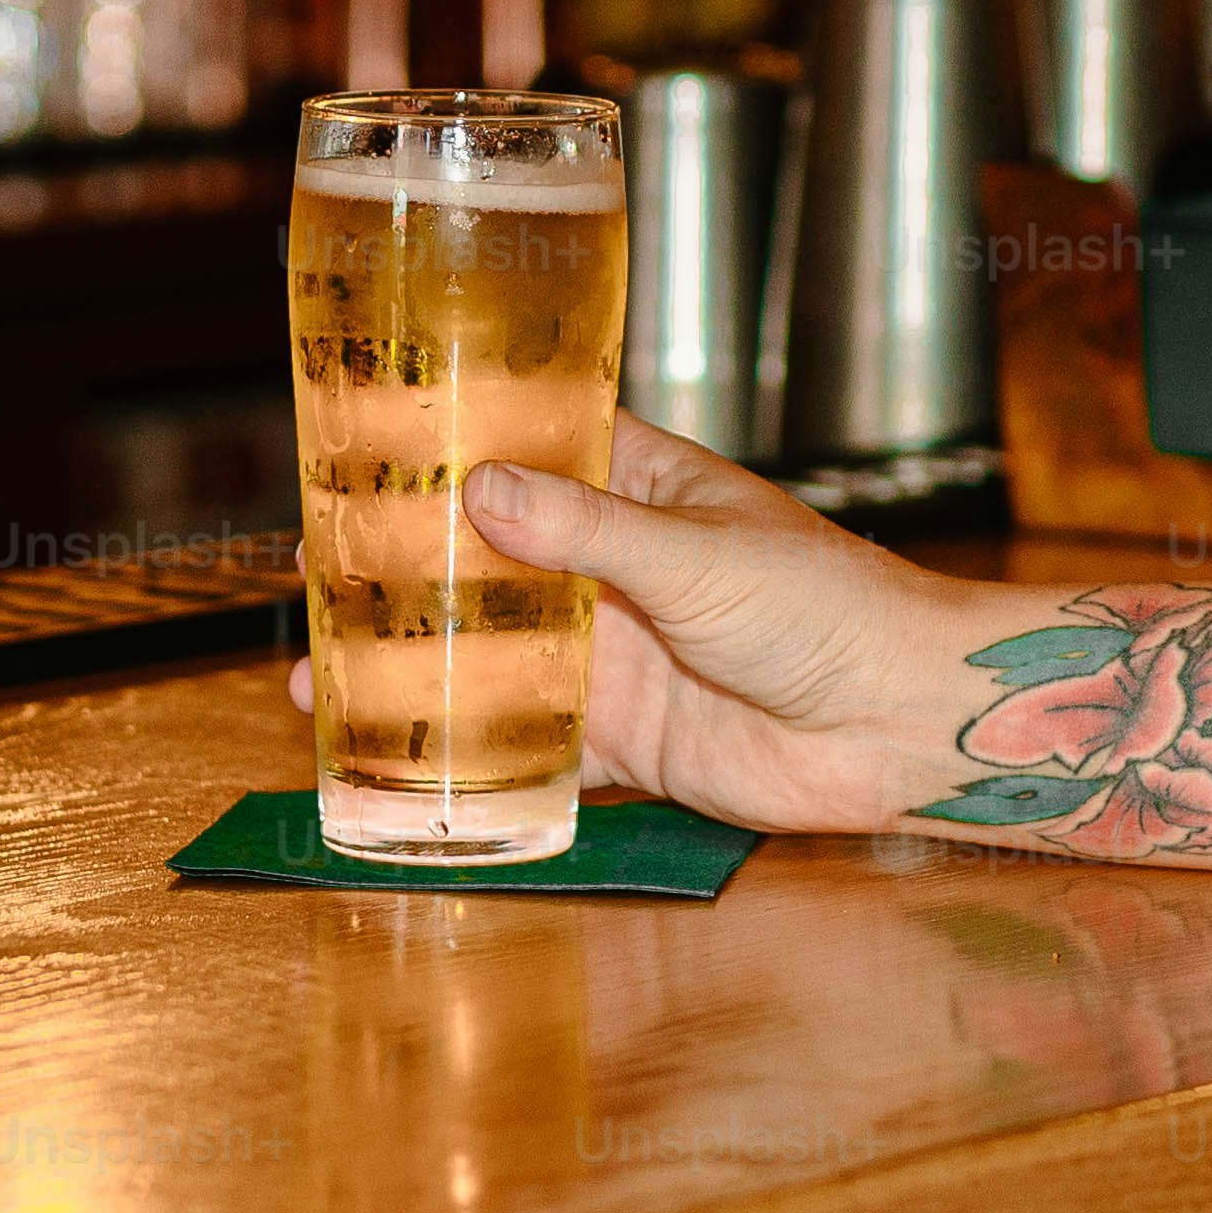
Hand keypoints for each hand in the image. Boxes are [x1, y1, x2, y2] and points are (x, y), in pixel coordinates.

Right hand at [288, 410, 970, 832]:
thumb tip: (479, 492)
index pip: (528, 450)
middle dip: (405, 571)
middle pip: (488, 562)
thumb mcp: (695, 554)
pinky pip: (532, 746)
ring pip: (493, 657)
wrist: (898, 723)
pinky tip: (401, 762)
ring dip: (416, 667)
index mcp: (639, 488)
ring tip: (321, 673)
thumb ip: (584, 531)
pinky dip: (472, 755)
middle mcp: (614, 567)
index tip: (360, 450)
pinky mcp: (628, 738)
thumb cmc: (829, 607)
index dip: (448, 451)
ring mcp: (617, 654)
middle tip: (313, 575)